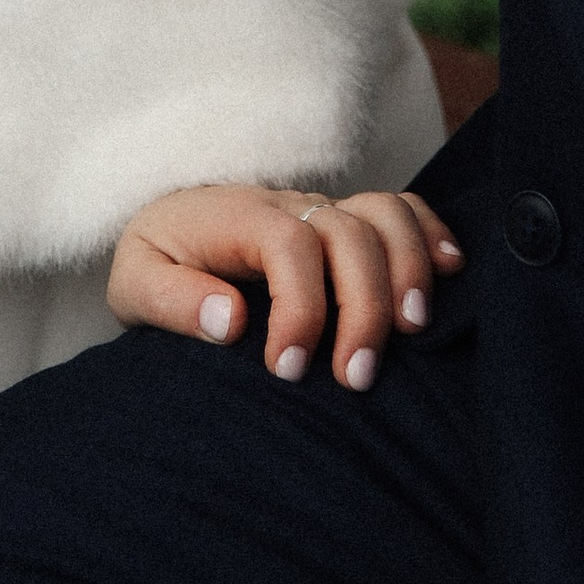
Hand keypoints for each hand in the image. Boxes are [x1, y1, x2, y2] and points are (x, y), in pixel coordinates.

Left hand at [108, 183, 464, 389]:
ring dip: (407, 269)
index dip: (299, 308)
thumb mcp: (134, 282)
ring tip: (412, 330)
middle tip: (355, 379)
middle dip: (362, 308)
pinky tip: (449, 271)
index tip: (285, 371)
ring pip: (385, 215)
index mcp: (237, 215)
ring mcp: (324, 208)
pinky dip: (431, 233)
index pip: (288, 245)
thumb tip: (228, 319)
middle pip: (348, 234)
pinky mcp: (347, 220)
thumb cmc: (158, 260)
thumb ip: (170, 301)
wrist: (170, 221)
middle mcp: (290, 204)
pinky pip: (402, 209)